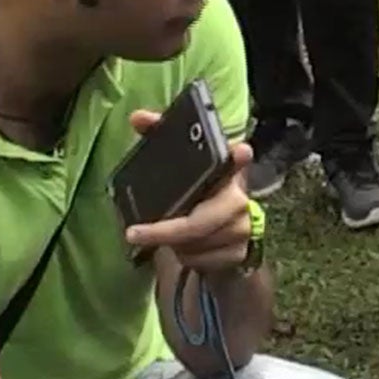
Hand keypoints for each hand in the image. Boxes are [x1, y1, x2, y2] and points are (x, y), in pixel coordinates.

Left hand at [121, 110, 256, 274]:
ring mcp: (244, 228)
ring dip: (174, 244)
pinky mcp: (241, 253)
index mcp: (227, 172)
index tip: (240, 151)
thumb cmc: (199, 194)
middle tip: (134, 233)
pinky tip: (186, 249)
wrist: (227, 234)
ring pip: (195, 244)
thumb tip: (137, 117)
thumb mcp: (179, 165)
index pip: (236, 161)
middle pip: (200, 221)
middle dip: (165, 230)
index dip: (238, 158)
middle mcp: (240, 199)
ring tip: (168, 234)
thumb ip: (158, 135)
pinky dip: (187, 258)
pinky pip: (201, 261)